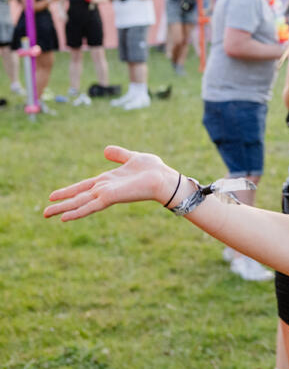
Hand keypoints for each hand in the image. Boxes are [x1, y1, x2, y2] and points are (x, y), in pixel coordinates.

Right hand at [44, 146, 177, 221]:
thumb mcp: (132, 157)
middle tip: (44, 213)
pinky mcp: (111, 198)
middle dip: (61, 204)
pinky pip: (90, 206)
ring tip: (46, 215)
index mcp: (107, 181)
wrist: (164, 178)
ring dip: (64, 210)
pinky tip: (65, 218)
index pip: (83, 187)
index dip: (68, 191)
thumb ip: (118, 155)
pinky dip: (77, 212)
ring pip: (80, 203)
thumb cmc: (153, 169)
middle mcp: (104, 189)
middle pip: (78, 197)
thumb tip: (105, 150)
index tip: (53, 196)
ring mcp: (106, 194)